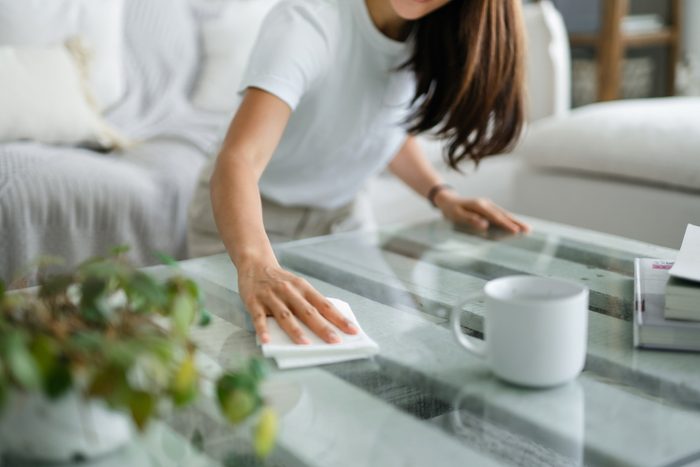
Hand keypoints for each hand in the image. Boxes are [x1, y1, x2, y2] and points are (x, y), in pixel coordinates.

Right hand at [237, 260, 358, 344]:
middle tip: (335, 341)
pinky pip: (258, 318)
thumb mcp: (297, 286)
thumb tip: (326, 324)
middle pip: (308, 311)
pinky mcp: (254, 302)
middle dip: (322, 327)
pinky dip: (263, 330)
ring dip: (296, 330)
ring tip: (306, 344)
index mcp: (303, 288)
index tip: (352, 330)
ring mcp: (271, 297)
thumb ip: (308, 302)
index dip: (339, 318)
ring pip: (285, 315)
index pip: (324, 305)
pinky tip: (267, 341)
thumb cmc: (280, 280)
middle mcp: (289, 291)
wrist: (254, 264)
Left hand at [434, 190, 530, 233]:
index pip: (496, 218)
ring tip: (527, 228)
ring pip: (504, 214)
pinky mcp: (488, 208)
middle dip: (517, 222)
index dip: (506, 225)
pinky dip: (509, 219)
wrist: (448, 200)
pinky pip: (500, 214)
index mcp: (480, 206)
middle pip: (504, 214)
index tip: (516, 231)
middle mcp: (486, 204)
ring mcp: (488, 205)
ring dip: (516, 221)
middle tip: (529, 230)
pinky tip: (516, 224)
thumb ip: (470, 220)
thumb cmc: (451, 209)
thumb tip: (485, 225)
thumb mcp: (457, 215)